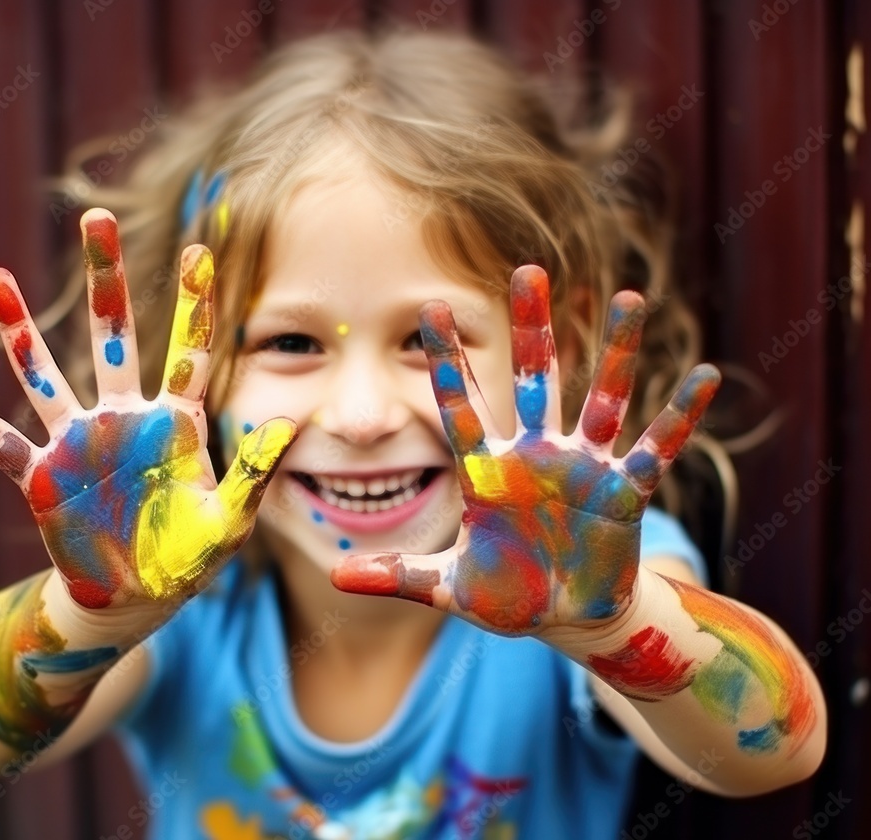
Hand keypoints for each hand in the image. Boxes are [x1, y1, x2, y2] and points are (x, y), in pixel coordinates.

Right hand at [0, 209, 295, 609]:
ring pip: (47, 374)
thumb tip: (287, 424)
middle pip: (114, 336)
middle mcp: (126, 417)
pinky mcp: (43, 476)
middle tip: (95, 218)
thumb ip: (254, 474)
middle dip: (106, 279)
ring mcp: (80, 442)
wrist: (139, 595)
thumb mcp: (230, 520)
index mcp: (177, 423)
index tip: (202, 247)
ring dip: (21, 330)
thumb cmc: (191, 556)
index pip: (188, 351)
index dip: (194, 303)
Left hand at [331, 266, 718, 635]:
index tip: (427, 310)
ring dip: (614, 353)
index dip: (447, 362)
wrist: (567, 617)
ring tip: (629, 297)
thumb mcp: (449, 589)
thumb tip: (334, 581)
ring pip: (599, 399)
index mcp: (489, 473)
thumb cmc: (508, 595)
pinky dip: (677, 418)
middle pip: (534, 381)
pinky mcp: (623, 494)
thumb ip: (398, 577)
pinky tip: (703, 377)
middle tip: (528, 271)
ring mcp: (581, 470)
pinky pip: (653, 449)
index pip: (461, 407)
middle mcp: (535, 457)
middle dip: (532, 329)